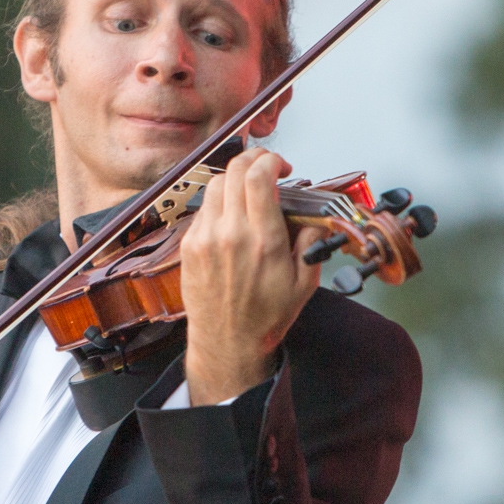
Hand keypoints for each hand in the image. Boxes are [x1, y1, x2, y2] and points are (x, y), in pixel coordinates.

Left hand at [179, 148, 322, 404]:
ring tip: (249, 191)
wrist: (227, 343)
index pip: (259, 176)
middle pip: (234, 171)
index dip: (271, 160)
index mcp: (263, 240)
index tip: (281, 166)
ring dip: (235, 179)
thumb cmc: (263, 318)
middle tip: (266, 168)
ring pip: (216, 184)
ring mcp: (205, 238)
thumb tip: (313, 216)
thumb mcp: (304, 283)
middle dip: (254, 160)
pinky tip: (232, 215)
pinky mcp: (190, 245)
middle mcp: (230, 234)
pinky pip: (203, 208)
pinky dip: (219, 202)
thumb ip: (312, 243)